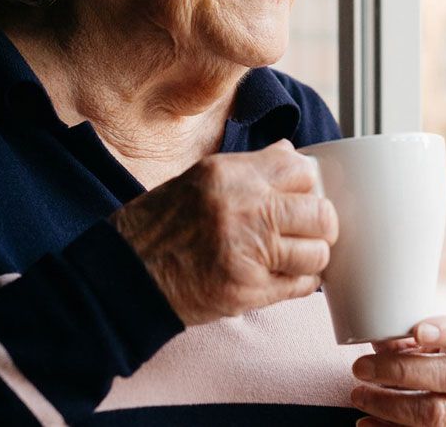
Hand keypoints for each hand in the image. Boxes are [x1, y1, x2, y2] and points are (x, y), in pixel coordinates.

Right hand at [109, 138, 337, 325]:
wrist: (125, 276)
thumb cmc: (159, 227)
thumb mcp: (198, 180)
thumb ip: (249, 168)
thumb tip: (292, 154)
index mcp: (228, 173)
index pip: (301, 169)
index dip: (307, 186)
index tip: (300, 198)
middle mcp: (243, 208)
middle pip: (320, 212)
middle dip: (319, 224)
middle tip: (305, 232)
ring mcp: (248, 252)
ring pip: (317, 253)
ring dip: (309, 258)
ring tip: (289, 257)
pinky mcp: (248, 291)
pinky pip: (301, 287)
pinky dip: (298, 283)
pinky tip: (280, 277)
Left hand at [350, 316, 445, 425]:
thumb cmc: (440, 366)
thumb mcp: (433, 349)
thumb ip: (408, 340)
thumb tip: (377, 336)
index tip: (417, 331)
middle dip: (401, 370)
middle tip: (362, 367)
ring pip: (434, 412)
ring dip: (390, 404)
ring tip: (359, 395)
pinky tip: (367, 422)